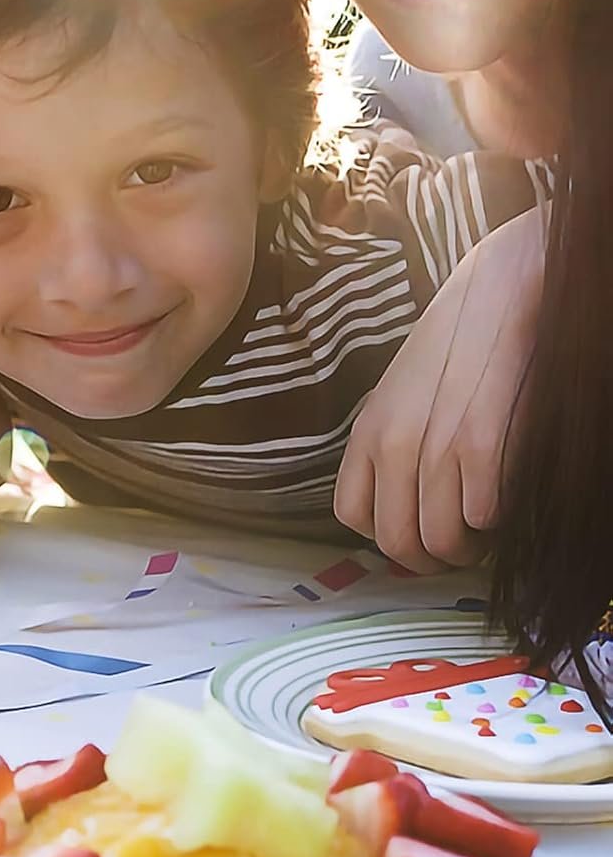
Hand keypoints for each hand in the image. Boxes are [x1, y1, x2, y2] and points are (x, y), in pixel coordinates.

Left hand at [334, 209, 544, 571]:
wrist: (496, 296)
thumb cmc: (451, 352)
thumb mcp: (400, 398)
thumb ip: (391, 449)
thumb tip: (402, 508)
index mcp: (366, 432)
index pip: (351, 516)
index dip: (388, 536)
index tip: (419, 529)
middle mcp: (392, 442)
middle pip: (397, 543)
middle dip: (433, 560)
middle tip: (463, 545)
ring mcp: (435, 444)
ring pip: (442, 541)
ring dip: (471, 547)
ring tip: (487, 525)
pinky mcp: (482, 443)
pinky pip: (483, 516)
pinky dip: (498, 520)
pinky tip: (505, 495)